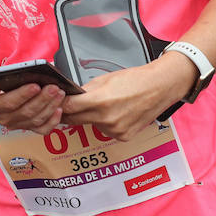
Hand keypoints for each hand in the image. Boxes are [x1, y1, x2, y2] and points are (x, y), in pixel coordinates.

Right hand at [0, 74, 63, 133]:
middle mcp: (4, 119)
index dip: (23, 95)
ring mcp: (16, 125)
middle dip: (42, 99)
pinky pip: (41, 129)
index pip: (9, 102)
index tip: (36, 85)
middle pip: (26, 112)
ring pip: (36, 120)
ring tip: (59, 93)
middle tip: (54, 87)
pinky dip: (52, 122)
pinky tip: (59, 110)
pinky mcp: (26, 127)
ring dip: (50, 107)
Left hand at [61, 55, 194, 140]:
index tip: (55, 101)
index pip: (69, 108)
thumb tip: (71, 96)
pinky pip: (106, 131)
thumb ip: (86, 90)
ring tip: (104, 106)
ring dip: (90, 118)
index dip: (61, 104)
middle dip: (69, 113)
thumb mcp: (105, 79)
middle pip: (75, 120)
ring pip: (91, 125)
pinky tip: (116, 113)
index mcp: (100, 101)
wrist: (159, 87)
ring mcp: (115, 130)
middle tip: (66, 107)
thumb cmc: (135, 79)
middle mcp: (106, 119)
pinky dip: (105, 123)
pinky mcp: (123, 137)